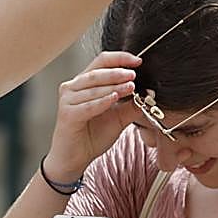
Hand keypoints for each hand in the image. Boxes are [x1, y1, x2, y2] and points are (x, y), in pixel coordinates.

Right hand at [43, 51, 141, 182]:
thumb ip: (132, 105)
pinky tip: (114, 99)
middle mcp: (73, 87)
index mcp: (85, 82)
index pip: (102, 61)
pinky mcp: (67, 114)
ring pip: (93, 88)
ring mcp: (68, 100)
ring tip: (130, 87)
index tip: (138, 61)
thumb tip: (150, 93)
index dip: (120, 59)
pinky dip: (102, 102)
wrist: (75, 158)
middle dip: (118, 72)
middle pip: (97, 72)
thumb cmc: (93, 135)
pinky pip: (87, 106)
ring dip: (113, 86)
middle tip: (134, 75)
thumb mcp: (119, 118)